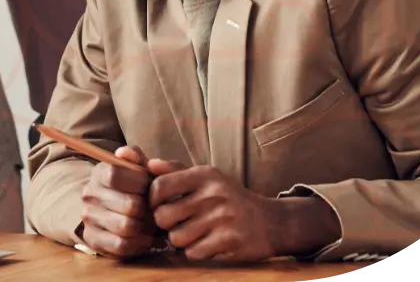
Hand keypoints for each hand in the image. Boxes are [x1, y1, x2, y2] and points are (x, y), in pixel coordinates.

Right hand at [79, 146, 156, 259]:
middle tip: (152, 209)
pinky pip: (122, 246)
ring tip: (148, 223)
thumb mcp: (136, 168)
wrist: (116, 209)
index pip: (115, 175)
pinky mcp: (93, 240)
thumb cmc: (133, 186)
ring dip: (144, 227)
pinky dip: (137, 243)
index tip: (148, 186)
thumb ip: (135, 157)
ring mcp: (89, 218)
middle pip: (129, 205)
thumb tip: (123, 152)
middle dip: (147, 208)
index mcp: (99, 173)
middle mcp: (89, 194)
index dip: (139, 182)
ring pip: (126, 227)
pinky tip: (142, 237)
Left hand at [148, 159, 279, 261]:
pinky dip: (195, 251)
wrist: (270, 221)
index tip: (159, 205)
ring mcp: (222, 219)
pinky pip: (194, 253)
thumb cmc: (229, 197)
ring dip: (180, 240)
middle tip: (175, 223)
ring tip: (192, 233)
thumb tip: (149, 165)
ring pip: (176, 238)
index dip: (153, 200)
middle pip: (163, 216)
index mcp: (204, 175)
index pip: (160, 186)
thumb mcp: (207, 177)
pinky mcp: (229, 241)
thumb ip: (176, 170)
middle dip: (165, 224)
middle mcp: (212, 194)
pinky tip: (206, 243)